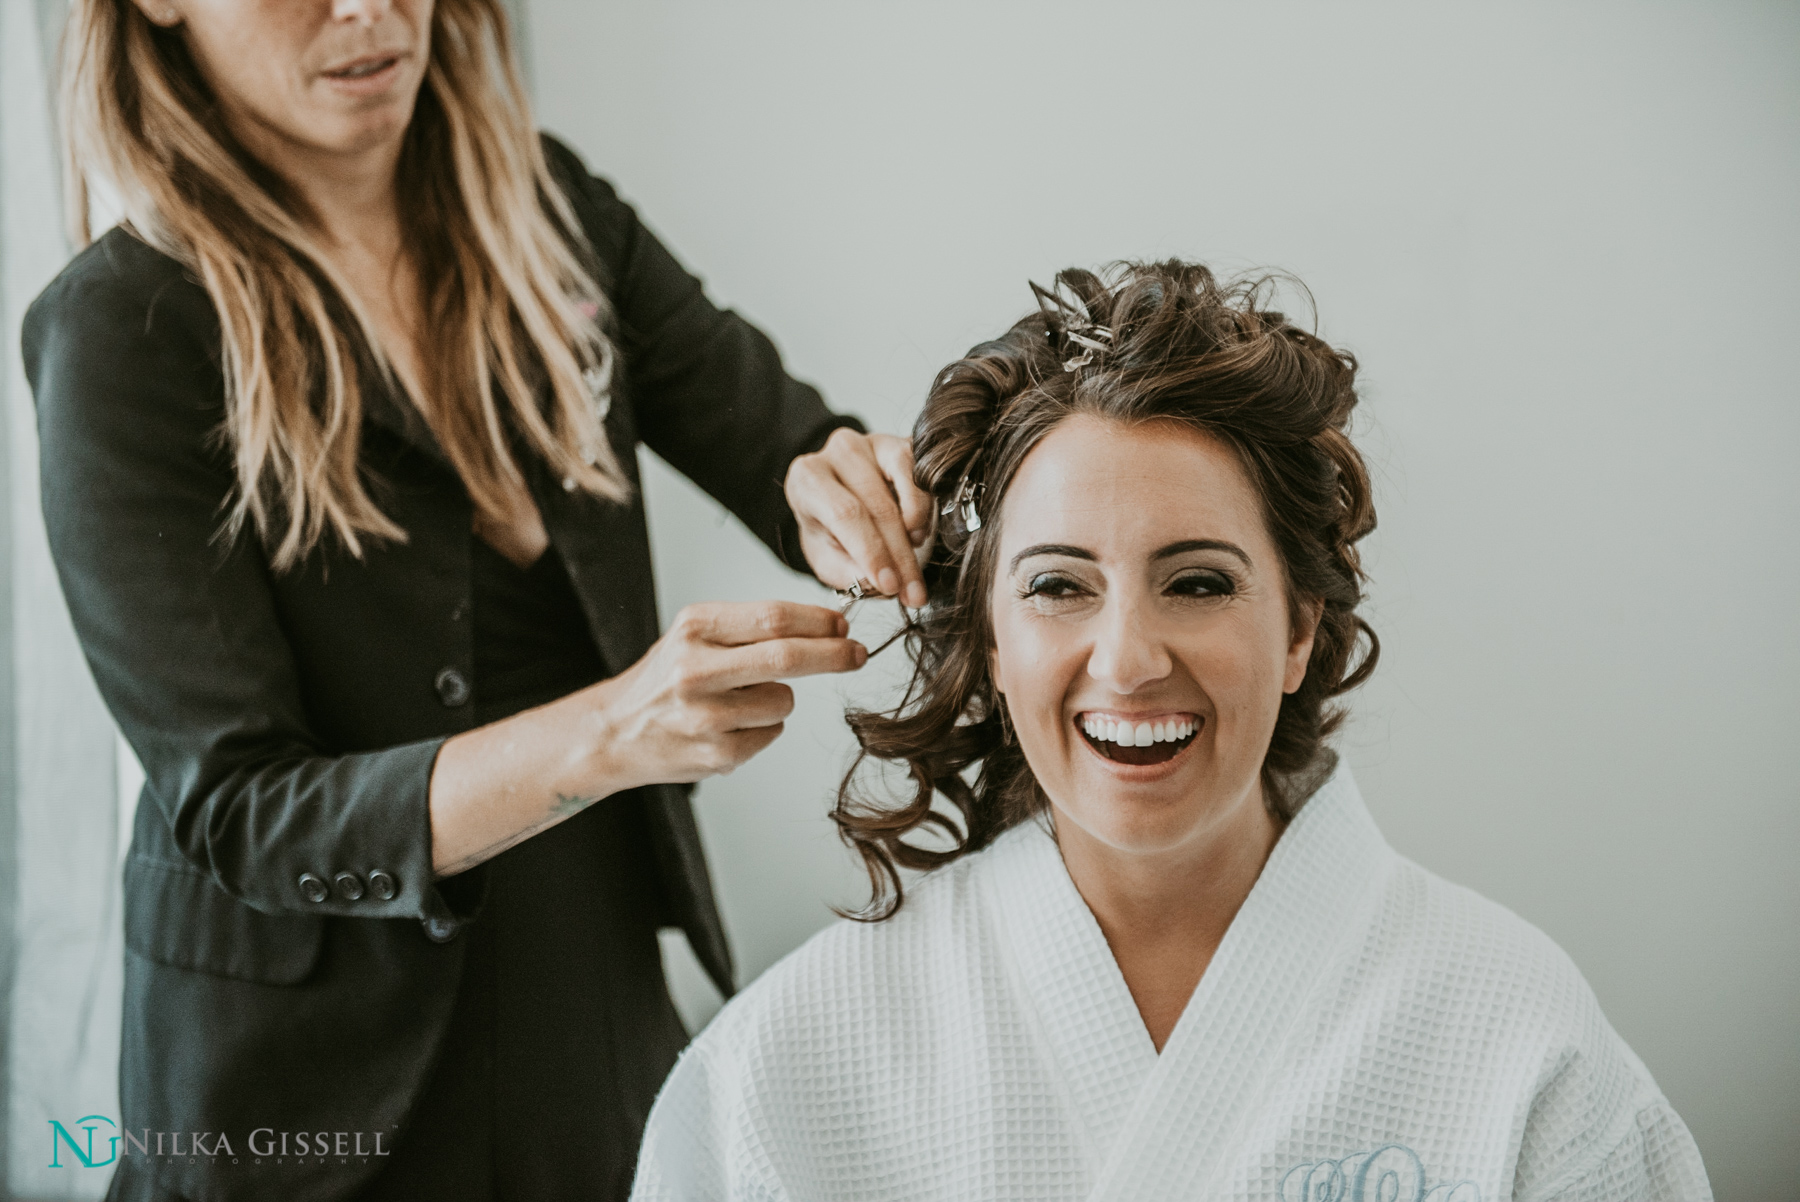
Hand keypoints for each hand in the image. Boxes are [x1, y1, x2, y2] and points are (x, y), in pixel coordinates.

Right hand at [585, 601, 866, 790]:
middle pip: (786, 657)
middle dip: (833, 655)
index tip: (843, 625)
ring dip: (778, 699)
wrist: (614, 732)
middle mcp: (695, 669)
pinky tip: (727, 727)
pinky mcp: (714, 755)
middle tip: (857, 654)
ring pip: (783, 701)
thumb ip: (751, 629)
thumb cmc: (666, 678)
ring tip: (738, 701)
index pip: (773, 618)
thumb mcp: (695, 636)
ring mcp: (704, 716)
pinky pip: (770, 734)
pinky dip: (762, 729)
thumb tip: (827, 627)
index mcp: (694, 628)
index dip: (818, 621)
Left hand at [785, 429, 933, 607]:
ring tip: (915, 564)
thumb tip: (873, 581)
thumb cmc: (830, 529)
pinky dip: (925, 508)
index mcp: (807, 479)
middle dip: (900, 557)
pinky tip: (919, 533)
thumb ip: (845, 571)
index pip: (845, 515)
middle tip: (913, 594)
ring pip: (905, 485)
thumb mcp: (826, 557)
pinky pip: (922, 473)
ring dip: (916, 531)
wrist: (837, 496)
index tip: (890, 586)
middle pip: (878, 507)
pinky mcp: (900, 443)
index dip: (872, 552)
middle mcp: (838, 452)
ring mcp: (871, 442)